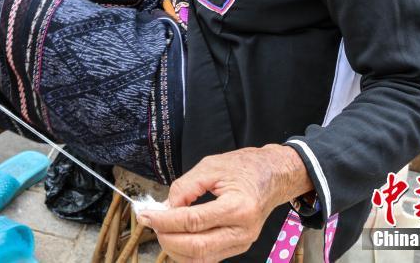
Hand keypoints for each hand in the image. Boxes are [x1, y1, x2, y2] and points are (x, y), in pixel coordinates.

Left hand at [137, 145, 311, 262]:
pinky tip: (176, 235)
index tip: (146, 214)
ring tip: (162, 228)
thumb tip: (165, 207)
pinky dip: (187, 251)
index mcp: (239, 207)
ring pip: (201, 259)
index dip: (165, 220)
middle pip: (196, 247)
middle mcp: (242, 231)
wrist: (273, 176)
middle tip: (151, 222)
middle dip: (167, 238)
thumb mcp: (211, 167)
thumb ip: (185, 187)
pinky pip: (208, 258)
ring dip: (175, 249)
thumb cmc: (244, 167)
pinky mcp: (238, 247)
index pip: (193, 221)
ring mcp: (242, 243)